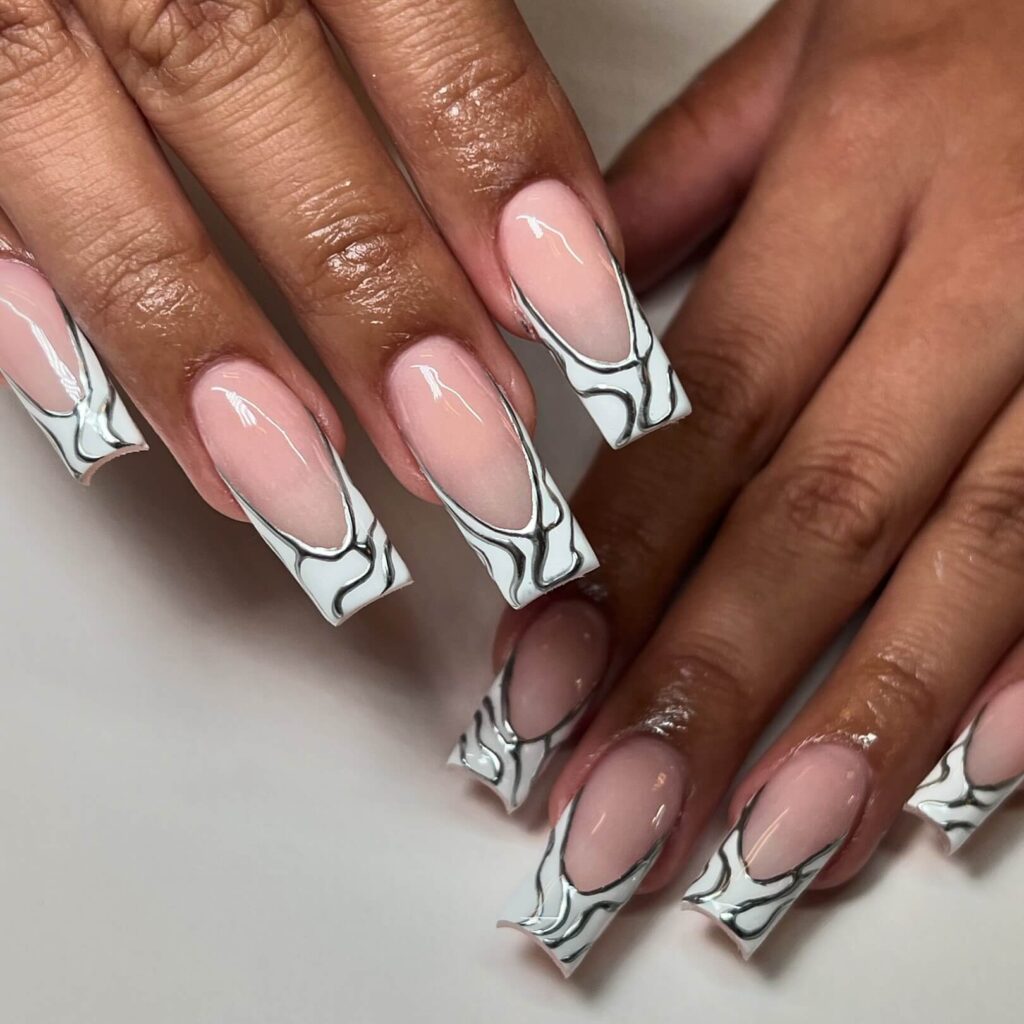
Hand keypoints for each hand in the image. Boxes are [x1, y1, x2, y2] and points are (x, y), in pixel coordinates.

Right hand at [0, 0, 687, 619]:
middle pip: (260, 100)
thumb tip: (539, 203)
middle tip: (475, 461)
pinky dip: (14, 291)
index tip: (580, 322)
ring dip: (204, 350)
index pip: (422, 18)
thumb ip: (428, 16)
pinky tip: (94, 412)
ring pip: (86, 156)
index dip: (504, 176)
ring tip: (308, 501)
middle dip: (376, 303)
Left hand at [449, 0, 1023, 972]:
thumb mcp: (815, 46)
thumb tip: (555, 327)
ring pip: (974, 554)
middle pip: (819, 509)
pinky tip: (958, 778)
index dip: (616, 566)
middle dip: (711, 688)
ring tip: (757, 851)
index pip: (706, 408)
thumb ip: (680, 190)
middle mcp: (994, 253)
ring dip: (860, 725)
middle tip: (617, 827)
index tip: (539, 694)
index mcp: (877, 146)